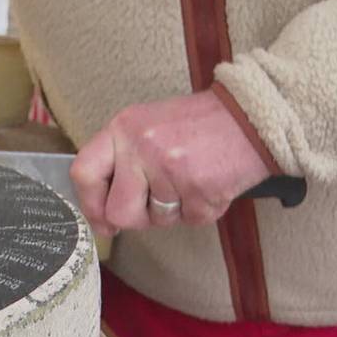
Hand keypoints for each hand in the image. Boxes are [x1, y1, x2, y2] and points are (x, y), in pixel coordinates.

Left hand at [70, 89, 270, 235]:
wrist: (252, 115)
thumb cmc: (199, 126)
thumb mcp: (148, 127)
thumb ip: (122, 161)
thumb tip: (103, 213)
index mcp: (123, 128)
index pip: (83, 172)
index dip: (90, 205)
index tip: (103, 221)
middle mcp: (141, 145)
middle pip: (119, 212)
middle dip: (139, 218)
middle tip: (160, 202)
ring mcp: (169, 167)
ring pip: (157, 221)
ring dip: (176, 211)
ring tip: (192, 180)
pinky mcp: (198, 186)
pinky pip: (190, 220)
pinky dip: (202, 210)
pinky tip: (211, 183)